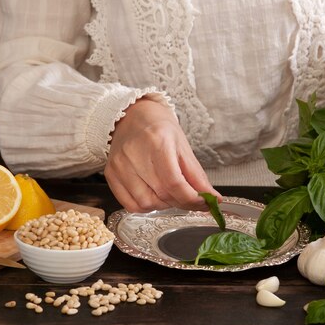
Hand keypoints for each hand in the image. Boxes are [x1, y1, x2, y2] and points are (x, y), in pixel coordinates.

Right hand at [104, 98, 221, 212]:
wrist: (132, 117)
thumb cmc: (159, 129)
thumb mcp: (183, 147)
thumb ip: (197, 176)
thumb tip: (213, 200)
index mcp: (157, 141)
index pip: (174, 182)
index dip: (191, 199)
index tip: (203, 203)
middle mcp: (135, 154)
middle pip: (162, 194)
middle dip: (181, 202)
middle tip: (189, 198)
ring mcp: (120, 165)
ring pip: (146, 204)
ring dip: (163, 205)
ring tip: (169, 193)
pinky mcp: (110, 174)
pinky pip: (130, 205)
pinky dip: (146, 207)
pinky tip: (153, 195)